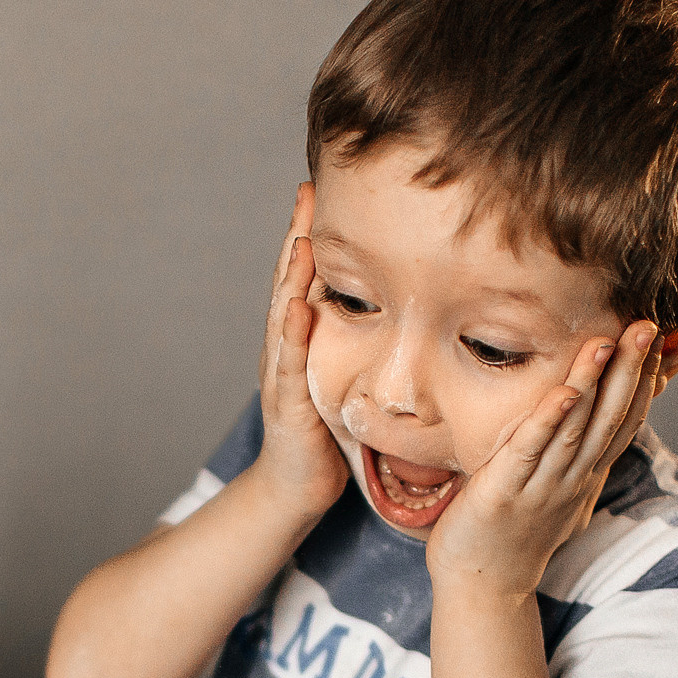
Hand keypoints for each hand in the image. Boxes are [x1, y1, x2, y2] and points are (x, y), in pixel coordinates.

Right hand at [243, 184, 349, 527]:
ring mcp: (280, 373)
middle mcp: (284, 348)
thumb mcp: (345, 377)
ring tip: (300, 236)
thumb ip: (359, 341)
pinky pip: (287, 363)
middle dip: (296, 236)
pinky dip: (291, 333)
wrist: (295, 487)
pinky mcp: (286, 404)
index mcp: (300, 339)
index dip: (312, 233)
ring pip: (283, 314)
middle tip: (306, 191)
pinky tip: (297, 307)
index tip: (322, 190)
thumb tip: (397, 307)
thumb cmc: (324, 434)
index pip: (306, 277)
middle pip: (288, 282)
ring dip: (289, 275)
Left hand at [427, 319, 663, 600]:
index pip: (622, 421)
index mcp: (584, 475)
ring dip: (592, 384)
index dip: (640, 380)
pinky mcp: (504, 493)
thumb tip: (590, 427)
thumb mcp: (555, 493)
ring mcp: (541, 487)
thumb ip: (574, 461)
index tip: (654, 339)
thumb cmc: (511, 533)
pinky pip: (529, 451)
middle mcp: (571, 479)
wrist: (482, 586)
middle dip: (628, 370)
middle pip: (608, 418)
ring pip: (575, 429)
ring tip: (606, 342)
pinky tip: (563, 393)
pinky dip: (548, 421)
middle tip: (647, 325)